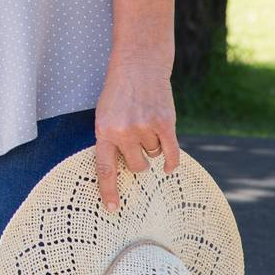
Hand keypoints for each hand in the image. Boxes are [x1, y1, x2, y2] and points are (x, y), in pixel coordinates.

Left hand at [94, 55, 178, 212]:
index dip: (109, 190)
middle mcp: (123, 132)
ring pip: (153, 156)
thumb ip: (112, 139)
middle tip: (136, 138)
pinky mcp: (165, 124)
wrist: (138, 65)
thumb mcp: (105, 114)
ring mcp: (144, 128)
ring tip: (146, 122)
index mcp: (103, 130)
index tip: (112, 209)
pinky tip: (170, 165)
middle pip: (136, 166)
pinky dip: (171, 161)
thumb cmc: (120, 92)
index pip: (104, 168)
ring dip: (153, 145)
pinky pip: (171, 154)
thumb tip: (122, 170)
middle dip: (139, 158)